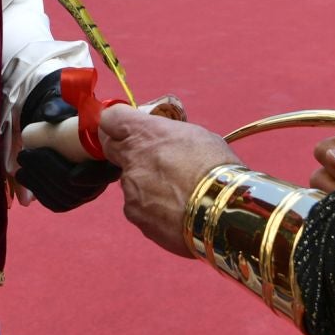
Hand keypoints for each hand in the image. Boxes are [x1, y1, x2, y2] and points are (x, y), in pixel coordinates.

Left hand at [14, 71, 119, 212]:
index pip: (107, 174)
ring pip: (65, 197)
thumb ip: (58, 109)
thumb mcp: (63, 108)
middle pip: (79, 188)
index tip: (72, 174)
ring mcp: (86, 192)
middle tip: (25, 155)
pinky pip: (56, 203)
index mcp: (109, 155)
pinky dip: (38, 191)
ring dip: (39, 181)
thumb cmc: (65, 116)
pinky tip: (24, 177)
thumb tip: (49, 115)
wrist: (58, 127)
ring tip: (21, 163)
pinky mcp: (71, 200)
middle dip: (49, 173)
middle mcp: (101, 179)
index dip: (91, 177)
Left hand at [96, 105, 240, 257]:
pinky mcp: (135, 215)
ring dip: (146, 185)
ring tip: (177, 193)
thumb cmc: (216, 168)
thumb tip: (161, 139)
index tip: (124, 127)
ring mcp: (130, 189)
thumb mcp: (195, 136)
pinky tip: (176, 211)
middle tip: (149, 159)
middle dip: (125, 151)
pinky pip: (138, 207)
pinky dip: (153, 208)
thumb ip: (166, 136)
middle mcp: (131, 159)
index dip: (116, 123)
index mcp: (145, 133)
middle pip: (111, 148)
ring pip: (129, 182)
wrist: (224, 210)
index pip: (110, 118)